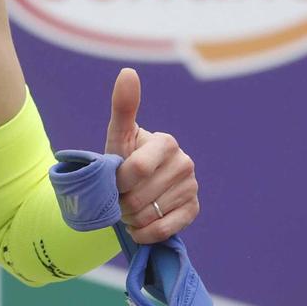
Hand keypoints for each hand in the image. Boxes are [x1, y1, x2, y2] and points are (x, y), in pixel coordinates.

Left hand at [106, 68, 198, 243]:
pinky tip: (138, 226)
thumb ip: (123, 106)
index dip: (117, 182)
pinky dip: (145, 233)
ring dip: (130, 218)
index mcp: (167, 142)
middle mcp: (185, 163)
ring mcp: (192, 187)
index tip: (112, 181)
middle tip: (118, 198)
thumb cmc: (122, 158)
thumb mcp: (118, 136)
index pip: (137, 170)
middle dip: (121, 202)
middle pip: (139, 196)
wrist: (132, 188)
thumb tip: (127, 72)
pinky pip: (164, 230)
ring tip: (127, 208)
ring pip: (149, 215)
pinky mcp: (193, 209)